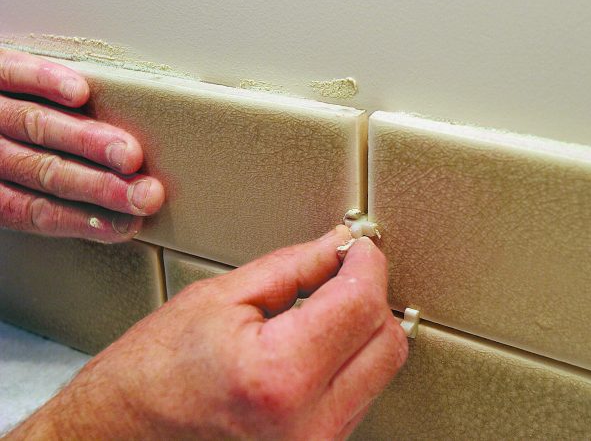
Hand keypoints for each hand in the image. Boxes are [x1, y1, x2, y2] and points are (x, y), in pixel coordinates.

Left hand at [0, 49, 163, 241]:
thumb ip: (10, 200)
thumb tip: (71, 219)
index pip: (32, 211)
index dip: (82, 222)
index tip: (126, 226)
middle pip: (44, 173)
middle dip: (101, 187)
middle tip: (143, 194)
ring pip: (35, 127)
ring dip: (87, 142)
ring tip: (128, 154)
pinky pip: (11, 73)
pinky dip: (45, 81)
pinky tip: (80, 93)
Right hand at [6, 226, 407, 439]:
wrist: (123, 434)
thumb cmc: (151, 374)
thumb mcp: (219, 298)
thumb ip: (293, 268)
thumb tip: (337, 247)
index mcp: (278, 375)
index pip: (361, 305)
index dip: (366, 263)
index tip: (357, 247)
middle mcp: (308, 423)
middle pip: (387, 341)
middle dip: (370, 295)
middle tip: (342, 270)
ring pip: (381, 368)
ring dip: (360, 328)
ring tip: (319, 308)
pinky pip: (361, 395)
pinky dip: (349, 360)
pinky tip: (317, 342)